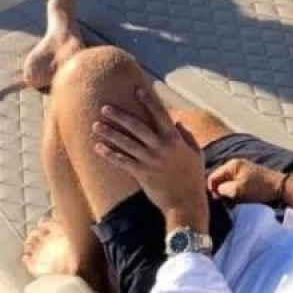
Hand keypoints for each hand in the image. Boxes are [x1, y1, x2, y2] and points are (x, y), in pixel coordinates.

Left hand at [91, 84, 209, 221]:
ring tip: (95, 126)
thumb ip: (187, 136)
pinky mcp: (142, 174)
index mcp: (174, 139)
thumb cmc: (193, 178)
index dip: (148, 101)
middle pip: (136, 126)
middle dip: (119, 116)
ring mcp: (150, 160)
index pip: (160, 114)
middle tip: (103, 107)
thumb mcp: (196, 153)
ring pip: (126, 143)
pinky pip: (122, 161)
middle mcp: (161, 147)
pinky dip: (110, 154)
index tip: (137, 89)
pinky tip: (98, 148)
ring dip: (109, 133)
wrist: (186, 203)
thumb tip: (177, 122)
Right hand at [207, 159, 285, 205]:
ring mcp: (241, 171)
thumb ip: (222, 189)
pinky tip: (238, 200)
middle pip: (219, 180)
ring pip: (226, 184)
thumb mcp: (237, 190)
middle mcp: (235, 165)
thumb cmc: (259, 189)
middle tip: (227, 203)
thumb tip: (215, 191)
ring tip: (233, 203)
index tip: (219, 201)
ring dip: (227, 194)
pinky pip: (234, 185)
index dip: (212, 190)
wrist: (280, 188)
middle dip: (220, 192)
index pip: (212, 177)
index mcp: (231, 165)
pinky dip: (234, 193)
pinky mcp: (247, 178)